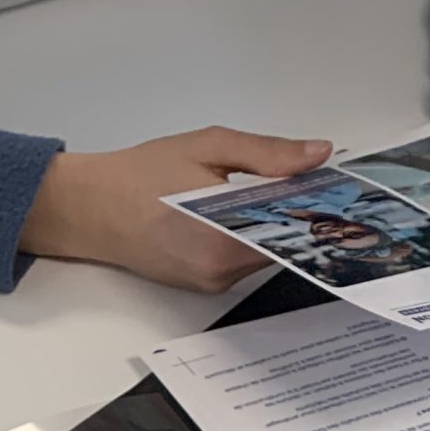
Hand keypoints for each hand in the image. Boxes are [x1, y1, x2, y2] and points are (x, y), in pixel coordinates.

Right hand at [21, 127, 332, 292]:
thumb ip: (268, 154)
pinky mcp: (201, 284)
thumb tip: (317, 154)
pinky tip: (248, 210)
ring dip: (274, 225)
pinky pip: (241, 260)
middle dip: (299, 214)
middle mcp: (220, 273)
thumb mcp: (210, 146)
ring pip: (262, 253)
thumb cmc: (141, 176)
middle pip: (281, 246)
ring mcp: (210, 283)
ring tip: (281, 190)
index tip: (340, 187)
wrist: (90, 209)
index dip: (319, 207)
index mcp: (225, 242)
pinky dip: (251, 235)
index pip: (293, 232)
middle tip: (316, 179)